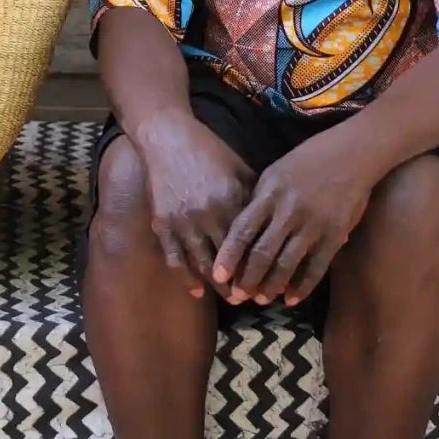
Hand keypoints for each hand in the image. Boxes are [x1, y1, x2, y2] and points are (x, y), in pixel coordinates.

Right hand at [135, 111, 256, 297]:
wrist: (168, 138)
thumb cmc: (210, 151)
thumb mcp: (240, 168)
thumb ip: (256, 196)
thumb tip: (276, 221)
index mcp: (230, 200)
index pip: (249, 244)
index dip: (259, 266)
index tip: (271, 281)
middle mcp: (207, 215)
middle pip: (227, 260)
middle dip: (240, 284)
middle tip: (253, 299)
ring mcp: (183, 221)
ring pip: (201, 264)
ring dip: (216, 286)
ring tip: (230, 299)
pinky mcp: (163, 223)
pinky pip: (174, 257)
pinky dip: (185, 277)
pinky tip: (196, 291)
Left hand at [210, 130, 377, 307]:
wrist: (352, 154)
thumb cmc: (308, 160)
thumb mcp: (275, 172)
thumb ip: (259, 200)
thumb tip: (242, 230)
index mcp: (270, 193)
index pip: (243, 230)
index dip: (229, 256)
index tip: (217, 276)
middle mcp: (289, 211)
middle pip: (263, 252)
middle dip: (247, 278)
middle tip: (236, 297)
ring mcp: (313, 225)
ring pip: (287, 263)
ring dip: (272, 286)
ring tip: (261, 299)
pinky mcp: (335, 235)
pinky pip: (316, 267)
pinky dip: (303, 286)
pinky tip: (291, 298)